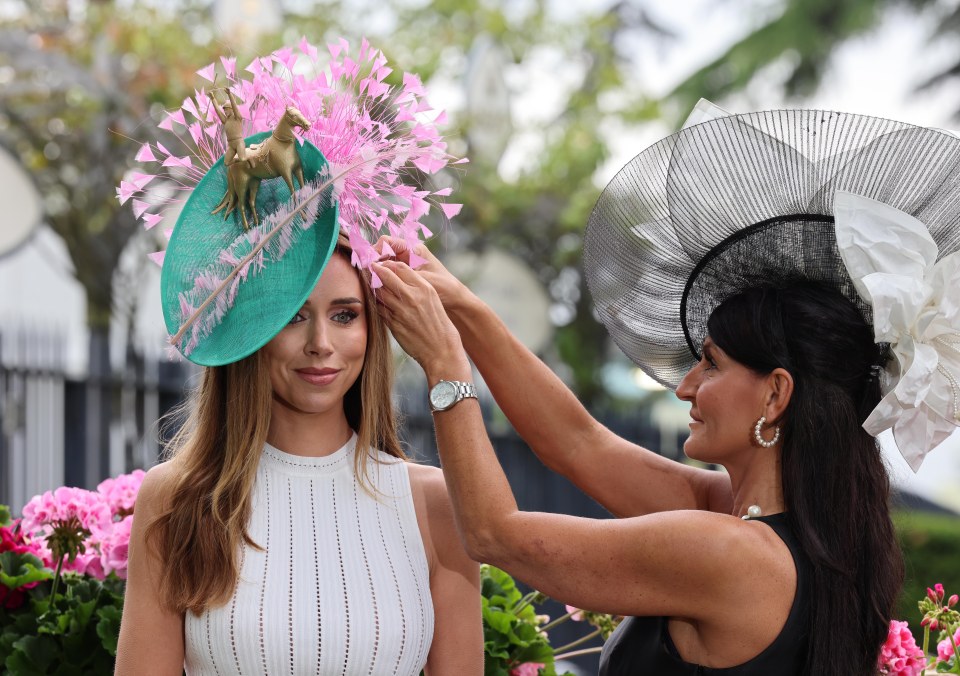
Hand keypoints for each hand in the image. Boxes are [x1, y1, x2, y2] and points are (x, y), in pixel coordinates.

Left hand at [372, 260, 468, 377]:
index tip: (379, 264)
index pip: (400, 267)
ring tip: (369, 285)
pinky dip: (376, 304)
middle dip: (374, 271)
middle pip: (385, 276)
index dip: (387, 264)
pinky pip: (379, 308)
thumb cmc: (437, 323)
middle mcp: (412, 297)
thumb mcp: (432, 298)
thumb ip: (415, 285)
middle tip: (368, 269)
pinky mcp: (393, 324)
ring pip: (379, 292)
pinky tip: (376, 302)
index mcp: (424, 288)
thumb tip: (395, 273)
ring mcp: (401, 310)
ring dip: (372, 287)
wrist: (441, 349)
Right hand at [373, 236, 473, 313]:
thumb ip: (402, 274)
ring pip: (382, 264)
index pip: (386, 242)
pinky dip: (380, 280)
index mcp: (413, 249)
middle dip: (371, 261)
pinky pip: (386, 274)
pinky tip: (376, 289)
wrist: (455, 301)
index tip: (367, 264)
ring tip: (368, 282)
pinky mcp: (402, 278)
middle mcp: (407, 255)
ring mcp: (404, 266)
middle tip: (364, 274)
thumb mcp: (423, 280)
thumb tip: (378, 269)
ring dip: (375, 272)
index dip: (374, 250)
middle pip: (381, 252)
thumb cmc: (444, 288)